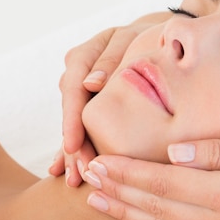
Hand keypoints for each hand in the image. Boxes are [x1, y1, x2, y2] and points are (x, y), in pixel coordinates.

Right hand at [49, 11, 171, 185]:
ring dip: (74, 151)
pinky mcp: (90, 104)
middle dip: (73, 144)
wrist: (159, 40)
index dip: (71, 118)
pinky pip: (80, 127)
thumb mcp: (133, 42)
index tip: (74, 144)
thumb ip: (111, 60)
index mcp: (84, 55)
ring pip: (73, 122)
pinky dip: (74, 148)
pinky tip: (61, 171)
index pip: (72, 87)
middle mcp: (77, 74)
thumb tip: (91, 84)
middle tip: (80, 172)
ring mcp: (81, 91)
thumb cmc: (149, 39)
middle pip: (70, 111)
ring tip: (75, 179)